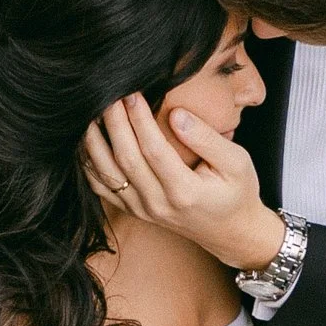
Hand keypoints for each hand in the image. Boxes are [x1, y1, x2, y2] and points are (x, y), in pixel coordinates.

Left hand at [85, 92, 282, 272]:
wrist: (230, 232)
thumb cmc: (237, 192)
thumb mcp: (238, 162)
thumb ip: (207, 138)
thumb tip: (176, 115)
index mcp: (185, 192)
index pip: (153, 150)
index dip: (139, 120)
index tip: (132, 93)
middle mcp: (158, 204)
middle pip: (125, 159)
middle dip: (114, 122)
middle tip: (109, 93)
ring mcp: (143, 211)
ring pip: (107, 174)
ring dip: (95, 141)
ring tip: (92, 111)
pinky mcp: (134, 211)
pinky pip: (102, 188)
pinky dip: (89, 163)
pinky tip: (88, 140)